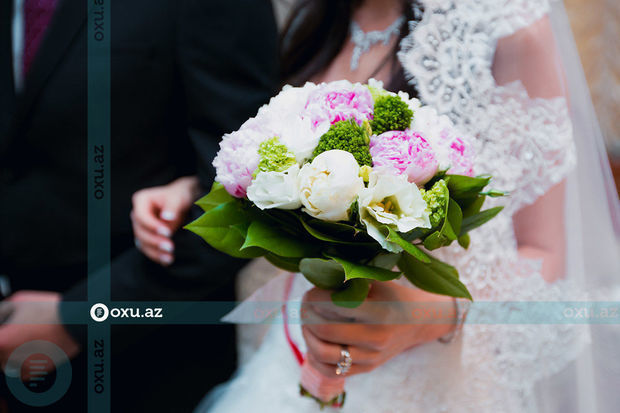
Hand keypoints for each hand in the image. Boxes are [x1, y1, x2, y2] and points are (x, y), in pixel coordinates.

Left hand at [0, 291, 79, 374]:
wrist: (75, 320)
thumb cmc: (49, 310)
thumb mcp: (19, 301)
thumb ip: (2, 312)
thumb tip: (0, 318)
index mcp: (2, 341)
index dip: (1, 335)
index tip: (5, 332)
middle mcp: (10, 357)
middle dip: (4, 345)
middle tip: (16, 334)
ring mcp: (25, 365)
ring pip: (9, 366)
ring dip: (13, 356)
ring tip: (27, 340)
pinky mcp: (39, 370)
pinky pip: (23, 372)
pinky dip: (26, 363)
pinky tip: (34, 349)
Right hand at [131, 176, 200, 265]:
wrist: (184, 202)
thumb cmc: (180, 196)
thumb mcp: (178, 197)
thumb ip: (172, 206)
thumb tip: (167, 218)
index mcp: (141, 201)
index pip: (141, 216)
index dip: (152, 226)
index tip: (167, 232)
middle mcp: (137, 214)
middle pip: (140, 232)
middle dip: (154, 241)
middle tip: (170, 247)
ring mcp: (141, 227)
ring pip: (142, 243)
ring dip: (154, 252)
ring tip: (169, 257)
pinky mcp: (147, 237)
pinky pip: (148, 249)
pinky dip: (156, 256)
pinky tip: (167, 260)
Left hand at [301, 281, 454, 377]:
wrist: (421, 321)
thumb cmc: (395, 295)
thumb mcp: (378, 280)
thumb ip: (350, 278)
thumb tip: (317, 274)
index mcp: (378, 313)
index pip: (334, 306)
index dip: (314, 297)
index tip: (311, 290)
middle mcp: (375, 339)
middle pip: (324, 330)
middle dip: (306, 315)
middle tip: (304, 304)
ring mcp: (370, 358)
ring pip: (323, 354)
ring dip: (307, 336)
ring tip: (307, 322)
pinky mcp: (365, 369)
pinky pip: (330, 371)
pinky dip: (315, 357)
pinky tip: (315, 341)